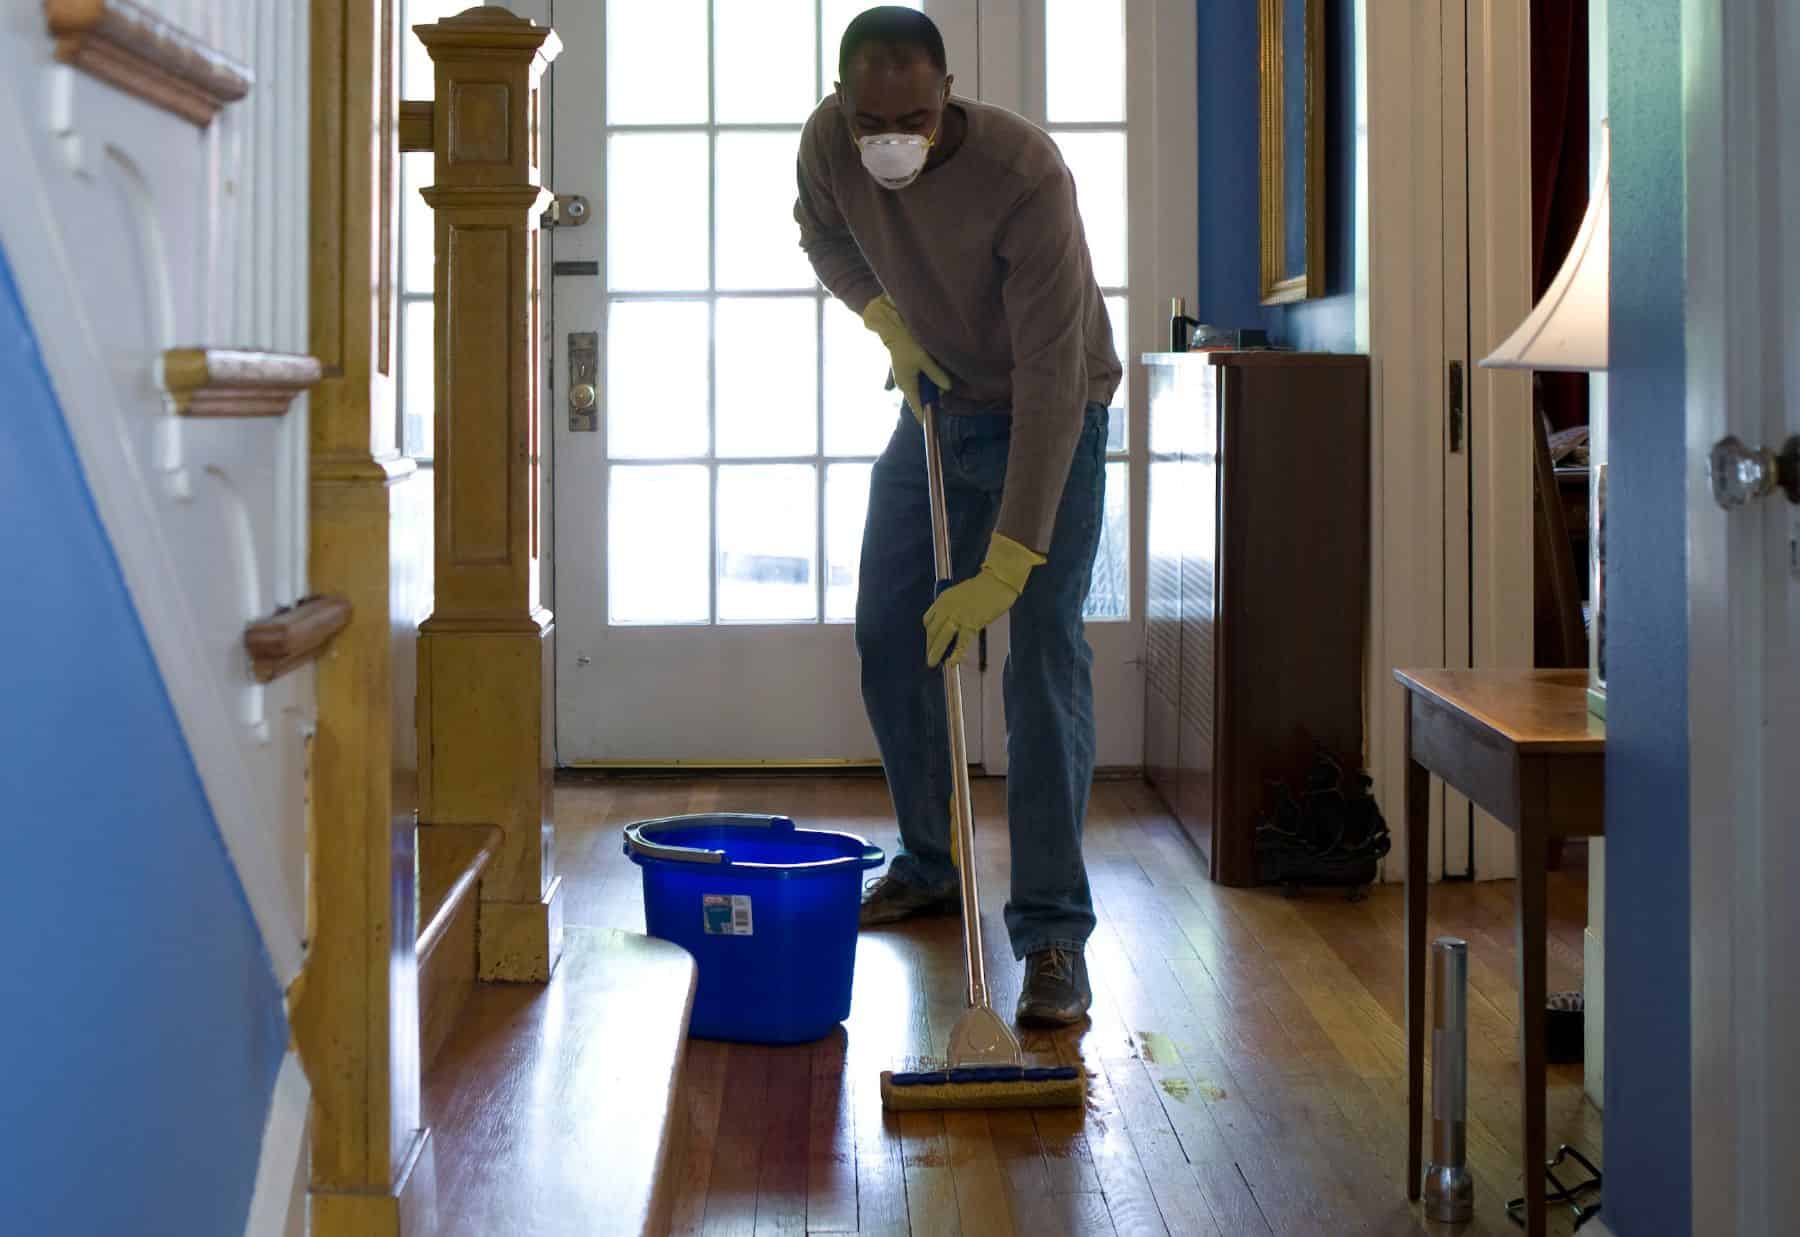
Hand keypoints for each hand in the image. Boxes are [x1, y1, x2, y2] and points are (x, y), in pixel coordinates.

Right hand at [861, 294, 952, 420]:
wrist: (893, 329)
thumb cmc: (907, 345)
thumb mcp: (924, 360)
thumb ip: (936, 375)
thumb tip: (947, 388)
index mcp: (907, 385)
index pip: (917, 407)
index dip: (925, 416)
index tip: (931, 425)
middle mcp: (904, 384)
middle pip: (920, 398)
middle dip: (932, 397)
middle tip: (944, 392)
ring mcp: (904, 378)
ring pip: (920, 389)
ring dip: (930, 386)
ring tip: (940, 379)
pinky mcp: (906, 370)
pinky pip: (918, 380)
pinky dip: (926, 380)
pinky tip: (932, 373)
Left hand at [922, 534, 1045, 667]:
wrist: (996, 581)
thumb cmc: (983, 586)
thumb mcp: (960, 594)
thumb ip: (953, 607)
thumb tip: (952, 623)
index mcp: (942, 599)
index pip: (928, 620)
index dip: (929, 633)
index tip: (931, 641)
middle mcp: (946, 608)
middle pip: (932, 631)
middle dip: (930, 645)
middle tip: (930, 657)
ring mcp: (957, 617)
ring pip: (941, 638)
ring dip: (936, 652)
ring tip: (933, 663)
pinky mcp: (970, 624)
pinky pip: (960, 643)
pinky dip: (955, 654)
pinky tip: (952, 663)